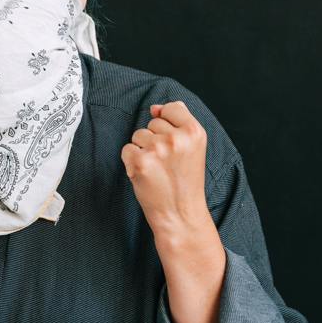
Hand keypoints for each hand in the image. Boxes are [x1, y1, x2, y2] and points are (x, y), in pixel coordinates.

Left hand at [120, 100, 211, 236]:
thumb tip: (155, 108)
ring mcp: (157, 149)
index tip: (173, 143)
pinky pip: (127, 149)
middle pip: (153, 122)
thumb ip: (178, 122)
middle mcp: (177, 138)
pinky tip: (146, 174)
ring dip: (143, 150)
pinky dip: (131, 162)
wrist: (180, 213)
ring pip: (138, 135)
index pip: (171, 108)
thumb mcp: (193, 147)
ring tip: (157, 169)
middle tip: (167, 163)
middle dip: (155, 140)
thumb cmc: (185, 181)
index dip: (168, 124)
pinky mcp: (140, 161)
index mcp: (194, 132)